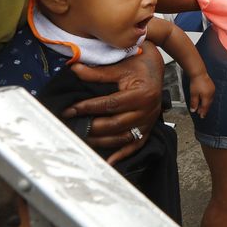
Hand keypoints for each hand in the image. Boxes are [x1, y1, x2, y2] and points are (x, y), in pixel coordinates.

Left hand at [65, 43, 162, 163]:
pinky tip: (109, 161)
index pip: (110, 105)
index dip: (88, 108)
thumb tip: (75, 70)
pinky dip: (122, 155)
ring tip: (82, 137)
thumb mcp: (120, 66)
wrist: (156, 68)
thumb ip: (98, 72)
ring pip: (122, 137)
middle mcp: (147, 110)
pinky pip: (135, 145)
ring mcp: (148, 121)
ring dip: (101, 141)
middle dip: (91, 126)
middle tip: (73, 125)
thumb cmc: (140, 65)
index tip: (70, 110)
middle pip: (115, 125)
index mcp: (142, 94)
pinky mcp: (147, 128)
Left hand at [189, 73, 214, 117]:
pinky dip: (207, 100)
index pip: (205, 107)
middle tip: (200, 113)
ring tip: (201, 107)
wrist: (199, 73)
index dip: (203, 112)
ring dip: (206, 104)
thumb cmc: (196, 82)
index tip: (202, 116)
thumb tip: (194, 110)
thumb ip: (194, 103)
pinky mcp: (212, 87)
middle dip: (204, 109)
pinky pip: (210, 96)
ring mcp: (212, 90)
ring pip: (210, 100)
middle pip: (208, 104)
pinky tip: (204, 100)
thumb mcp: (193, 94)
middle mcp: (211, 94)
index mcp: (207, 96)